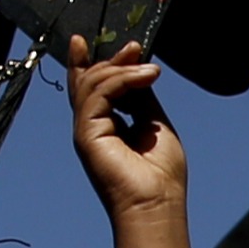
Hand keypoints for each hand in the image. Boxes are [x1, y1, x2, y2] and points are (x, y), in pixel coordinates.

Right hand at [65, 38, 182, 221]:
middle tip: (133, 47)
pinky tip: (146, 76)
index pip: (93, 89)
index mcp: (107, 128)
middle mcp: (92, 128)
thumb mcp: (155, 124)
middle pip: (88, 82)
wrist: (157, 205)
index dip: (92, 63)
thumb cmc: (161, 175)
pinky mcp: (87, 135)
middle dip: (109, 60)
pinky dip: (122, 80)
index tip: (106, 42)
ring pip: (92, 85)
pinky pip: (98, 95)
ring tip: (151, 70)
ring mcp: (87, 131)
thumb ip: (142, 97)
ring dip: (122, 69)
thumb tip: (138, 69)